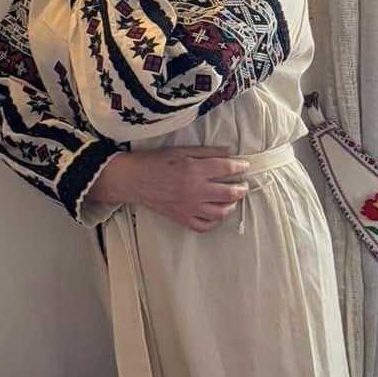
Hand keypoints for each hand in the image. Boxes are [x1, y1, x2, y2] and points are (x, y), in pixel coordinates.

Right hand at [89, 145, 248, 232]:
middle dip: (241, 188)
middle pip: (229, 192)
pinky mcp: (181, 218)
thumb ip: (206, 152)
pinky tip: (217, 214)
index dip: (240, 166)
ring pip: (221, 212)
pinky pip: (204, 226)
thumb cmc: (154, 161)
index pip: (226, 168)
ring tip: (233, 199)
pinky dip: (215, 222)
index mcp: (194, 170)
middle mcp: (195, 190)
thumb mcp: (181, 150)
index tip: (245, 165)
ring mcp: (189, 207)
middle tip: (243, 185)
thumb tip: (229, 152)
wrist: (132, 179)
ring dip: (231, 205)